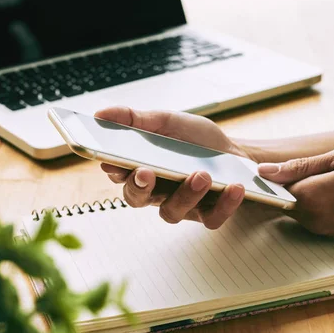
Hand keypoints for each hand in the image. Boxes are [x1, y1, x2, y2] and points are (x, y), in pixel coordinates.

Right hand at [94, 107, 246, 227]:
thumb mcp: (166, 121)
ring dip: (186, 194)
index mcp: (142, 168)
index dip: (114, 171)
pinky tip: (233, 187)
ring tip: (203, 175)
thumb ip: (135, 119)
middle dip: (138, 187)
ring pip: (172, 212)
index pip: (118, 175)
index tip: (113, 162)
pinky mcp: (208, 214)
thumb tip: (100, 113)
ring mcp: (181, 205)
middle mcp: (157, 191)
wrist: (233, 151)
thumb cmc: (195, 139)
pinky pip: (211, 219)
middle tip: (146, 172)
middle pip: (136, 199)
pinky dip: (223, 205)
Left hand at [258, 145, 333, 239]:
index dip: (268, 172)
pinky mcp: (332, 233)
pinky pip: (311, 213)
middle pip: (282, 198)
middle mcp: (312, 219)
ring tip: (321, 173)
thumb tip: (265, 170)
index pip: (272, 186)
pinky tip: (333, 186)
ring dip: (300, 190)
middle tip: (299, 163)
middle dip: (283, 182)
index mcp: (310, 198)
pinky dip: (314, 200)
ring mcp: (322, 229)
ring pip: (296, 205)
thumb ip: (300, 166)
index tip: (261, 162)